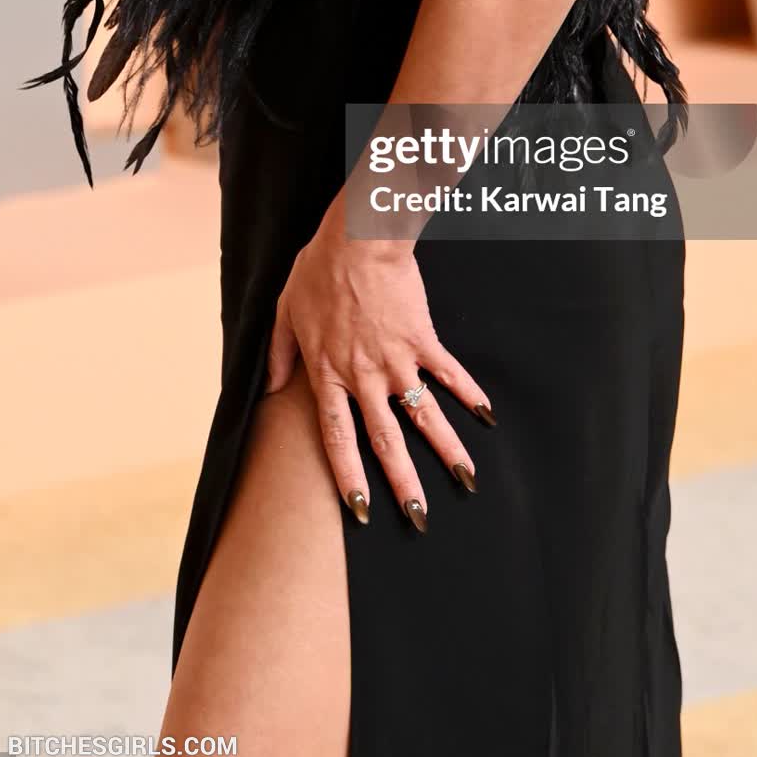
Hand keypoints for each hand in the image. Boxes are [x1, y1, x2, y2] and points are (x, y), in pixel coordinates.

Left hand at [262, 189, 493, 528]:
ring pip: (423, 416)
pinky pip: (449, 372)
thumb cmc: (318, 269)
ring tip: (466, 480)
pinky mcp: (422, 338)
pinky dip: (468, 394)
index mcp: (328, 375)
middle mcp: (364, 377)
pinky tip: (486, 416)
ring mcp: (396, 359)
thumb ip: (279, 355)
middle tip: (420, 517)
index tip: (361, 510)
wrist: (358, 238)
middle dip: (404, 483)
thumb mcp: (285, 312)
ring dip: (445, 451)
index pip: (339, 439)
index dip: (350, 476)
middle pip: (385, 441)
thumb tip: (270, 388)